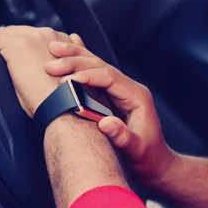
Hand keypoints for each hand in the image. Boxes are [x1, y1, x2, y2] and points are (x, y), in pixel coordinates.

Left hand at [0, 26, 77, 117]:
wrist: (63, 104)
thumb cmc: (62, 98)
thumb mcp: (60, 75)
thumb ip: (51, 64)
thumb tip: (40, 69)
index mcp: (59, 40)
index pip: (31, 34)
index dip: (15, 40)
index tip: (4, 49)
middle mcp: (46, 34)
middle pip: (16, 31)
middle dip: (1, 38)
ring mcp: (31, 38)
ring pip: (2, 33)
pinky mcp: (16, 46)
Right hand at [45, 37, 177, 185]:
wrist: (156, 164)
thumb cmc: (148, 158)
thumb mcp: (137, 151)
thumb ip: (124, 138)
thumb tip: (106, 124)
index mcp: (137, 96)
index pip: (110, 78)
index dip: (89, 76)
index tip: (67, 79)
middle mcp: (129, 88)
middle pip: (101, 67)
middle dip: (76, 62)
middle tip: (51, 63)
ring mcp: (120, 90)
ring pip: (96, 67)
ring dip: (75, 57)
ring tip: (53, 48)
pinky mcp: (112, 96)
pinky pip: (95, 74)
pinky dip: (82, 61)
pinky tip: (73, 44)